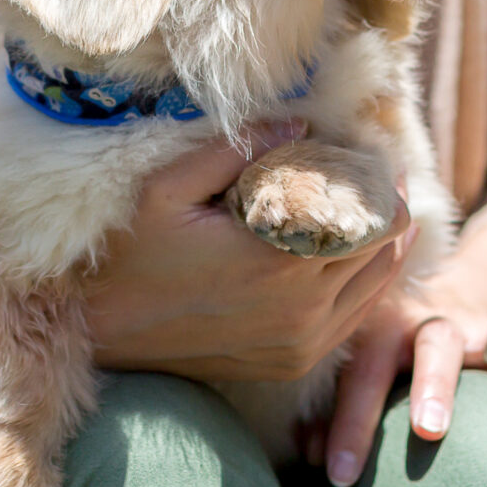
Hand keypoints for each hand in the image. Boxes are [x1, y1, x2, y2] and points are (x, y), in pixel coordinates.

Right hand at [85, 132, 412, 384]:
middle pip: (384, 248)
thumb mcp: (167, 187)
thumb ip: (236, 149)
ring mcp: (301, 343)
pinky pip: (355, 319)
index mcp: (279, 262)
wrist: (101, 334)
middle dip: (385, 207)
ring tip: (374, 206)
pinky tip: (356, 254)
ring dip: (384, 244)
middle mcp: (302, 310)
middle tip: (374, 173)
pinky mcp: (293, 364)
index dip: (381, 181)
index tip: (372, 154)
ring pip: (378, 285)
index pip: (373, 218)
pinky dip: (366, 283)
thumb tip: (299, 122)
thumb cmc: (130, 253)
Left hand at [312, 291, 486, 486]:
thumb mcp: (354, 373)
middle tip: (430, 431)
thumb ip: (330, 413)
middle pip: (437, 345)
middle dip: (434, 387)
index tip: (337, 475)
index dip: (350, 421)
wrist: (434, 303)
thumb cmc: (383, 358)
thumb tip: (305, 454)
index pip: (365, 369)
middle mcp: (439, 324)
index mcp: (387, 328)